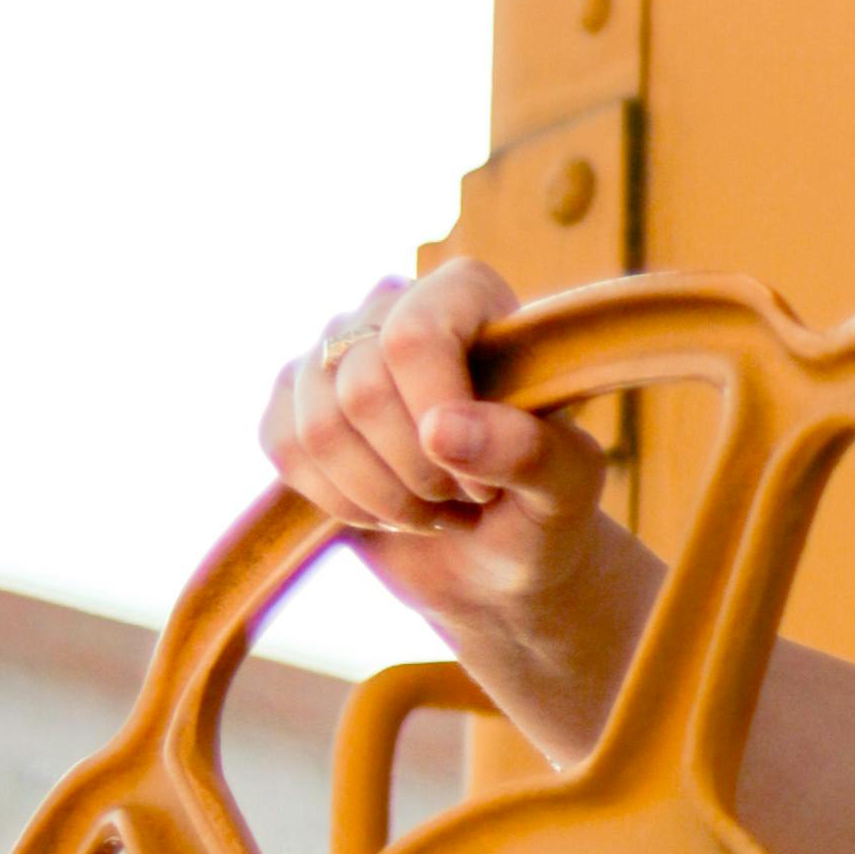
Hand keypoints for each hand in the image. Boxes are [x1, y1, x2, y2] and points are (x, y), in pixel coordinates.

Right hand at [259, 260, 610, 630]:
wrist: (497, 558)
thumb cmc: (543, 508)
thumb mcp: (569, 486)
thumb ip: (529, 451)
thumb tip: (439, 431)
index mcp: (468, 295)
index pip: (416, 337)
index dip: (440, 416)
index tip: (486, 477)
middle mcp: (392, 306)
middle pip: (363, 388)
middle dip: (416, 472)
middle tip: (464, 496)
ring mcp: (333, 353)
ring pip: (319, 427)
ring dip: (380, 495)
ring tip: (433, 504)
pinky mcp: (293, 405)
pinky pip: (285, 449)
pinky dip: (339, 502)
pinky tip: (387, 510)